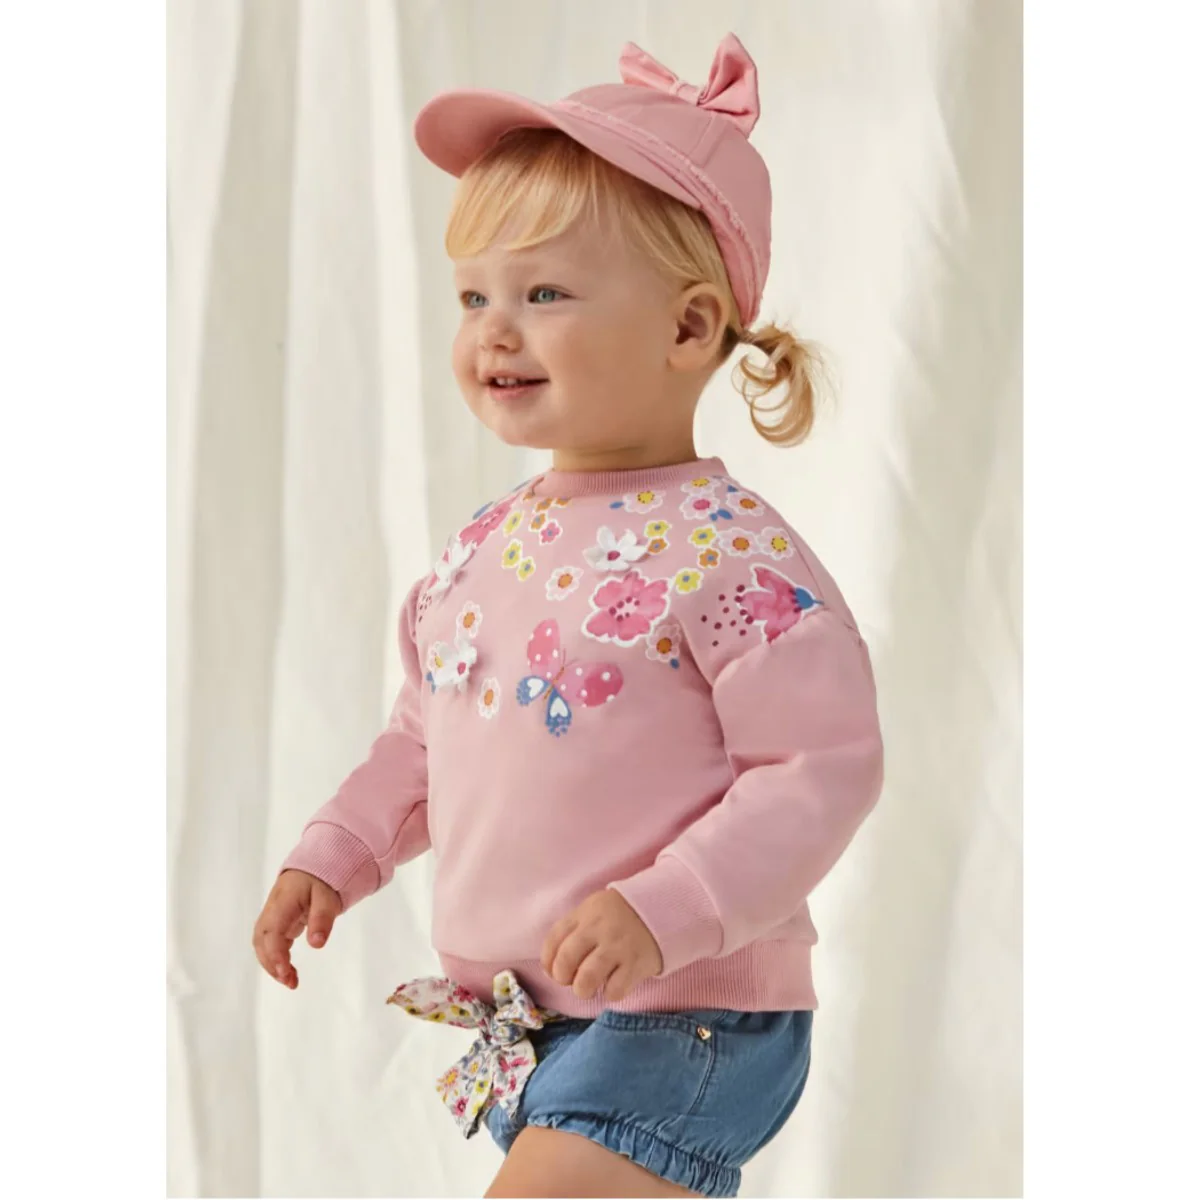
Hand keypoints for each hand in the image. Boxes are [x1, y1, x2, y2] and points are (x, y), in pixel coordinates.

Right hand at [252, 869, 342, 988]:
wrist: (312, 868)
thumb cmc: (321, 880)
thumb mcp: (328, 896)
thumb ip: (322, 918)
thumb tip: (316, 944)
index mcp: (282, 902)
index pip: (272, 931)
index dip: (275, 953)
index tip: (285, 971)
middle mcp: (271, 911)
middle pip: (262, 941)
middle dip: (271, 963)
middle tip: (289, 982)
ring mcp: (271, 917)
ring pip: (263, 944)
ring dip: (272, 965)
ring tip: (291, 982)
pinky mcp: (276, 923)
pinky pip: (270, 943)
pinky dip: (276, 959)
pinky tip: (289, 972)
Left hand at [541, 889, 663, 1002]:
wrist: (664, 908)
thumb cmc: (622, 914)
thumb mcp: (594, 909)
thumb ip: (573, 930)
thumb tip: (551, 967)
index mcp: (585, 913)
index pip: (553, 940)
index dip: (548, 962)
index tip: (554, 970)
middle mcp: (599, 929)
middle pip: (566, 961)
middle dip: (563, 978)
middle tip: (571, 980)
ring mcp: (618, 947)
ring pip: (586, 980)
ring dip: (583, 990)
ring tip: (589, 987)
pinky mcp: (636, 965)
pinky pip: (614, 990)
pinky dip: (610, 993)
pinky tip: (614, 984)